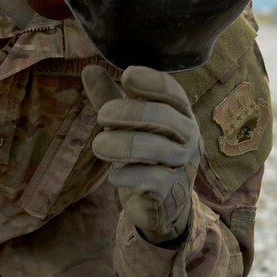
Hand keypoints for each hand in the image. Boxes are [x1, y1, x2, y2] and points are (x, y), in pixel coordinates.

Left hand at [84, 65, 200, 245]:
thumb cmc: (143, 156)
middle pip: (165, 117)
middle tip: (102, 115)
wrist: (160, 206)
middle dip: (131, 112)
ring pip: (159, 149)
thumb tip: (89, 70)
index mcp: (180, 116)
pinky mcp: (171, 194)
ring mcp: (182, 167)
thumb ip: (109, 98)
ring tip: (98, 145)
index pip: (173, 93)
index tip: (126, 76)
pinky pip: (153, 181)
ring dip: (125, 144)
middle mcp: (187, 139)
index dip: (152, 82)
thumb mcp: (126, 125)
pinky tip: (112, 175)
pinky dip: (130, 176)